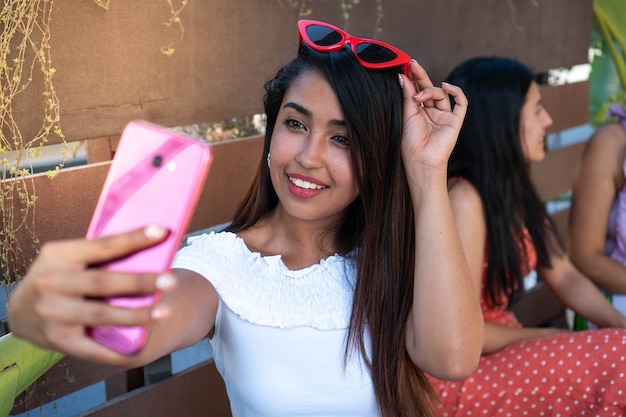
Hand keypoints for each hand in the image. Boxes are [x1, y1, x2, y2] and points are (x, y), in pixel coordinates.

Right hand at [7, 226, 175, 364]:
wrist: (20, 311)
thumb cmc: (59, 277)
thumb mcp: (68, 258)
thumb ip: (100, 255)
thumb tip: (150, 249)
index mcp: (59, 255)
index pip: (103, 245)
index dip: (134, 239)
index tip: (162, 232)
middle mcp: (52, 282)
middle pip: (104, 282)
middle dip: (139, 282)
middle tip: (171, 281)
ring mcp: (53, 313)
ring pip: (101, 315)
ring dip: (136, 315)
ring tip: (164, 312)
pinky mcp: (57, 340)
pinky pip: (92, 348)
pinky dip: (117, 350)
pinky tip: (140, 348)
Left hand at [399, 60, 466, 176]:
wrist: (421, 160)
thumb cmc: (411, 142)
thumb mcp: (407, 115)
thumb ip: (407, 95)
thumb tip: (403, 76)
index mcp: (419, 112)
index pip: (418, 90)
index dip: (414, 78)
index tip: (406, 66)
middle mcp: (432, 113)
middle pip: (429, 89)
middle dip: (421, 76)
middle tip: (412, 64)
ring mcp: (444, 116)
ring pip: (441, 94)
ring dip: (430, 90)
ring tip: (418, 95)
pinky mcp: (455, 121)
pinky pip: (461, 102)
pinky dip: (456, 91)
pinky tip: (445, 86)